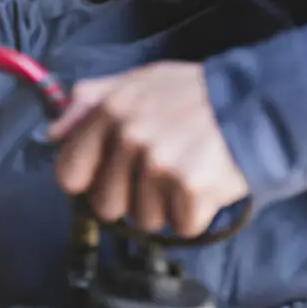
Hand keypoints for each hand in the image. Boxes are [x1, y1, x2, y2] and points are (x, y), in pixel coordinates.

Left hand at [46, 62, 249, 236]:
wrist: (255, 103)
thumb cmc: (193, 94)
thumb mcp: (137, 82)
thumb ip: (88, 103)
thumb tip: (51, 133)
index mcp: (108, 112)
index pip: (69, 172)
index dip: (86, 182)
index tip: (104, 179)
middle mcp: (128, 139)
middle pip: (105, 204)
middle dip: (129, 197)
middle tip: (155, 175)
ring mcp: (158, 165)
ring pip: (143, 218)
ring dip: (164, 206)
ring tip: (184, 175)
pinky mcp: (190, 187)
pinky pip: (179, 226)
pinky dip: (193, 215)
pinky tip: (202, 187)